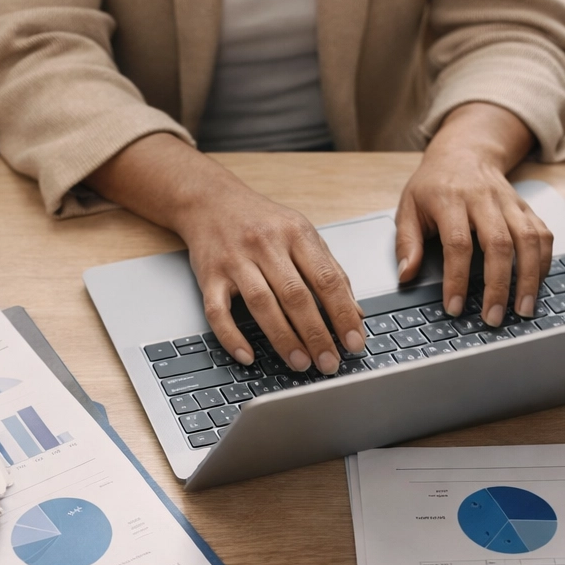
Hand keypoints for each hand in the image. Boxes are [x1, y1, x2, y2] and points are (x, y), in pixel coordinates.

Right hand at [87, 134, 364, 373]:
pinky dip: (232, 337)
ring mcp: (235, 261)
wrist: (210, 201)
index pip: (327, 278)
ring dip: (283, 338)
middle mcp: (265, 244)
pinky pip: (218, 312)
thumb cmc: (261, 221)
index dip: (343, 314)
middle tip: (329, 363)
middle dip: (316, 334)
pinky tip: (248, 356)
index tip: (354, 342)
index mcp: (296, 233)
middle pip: (296, 295)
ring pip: (262, 304)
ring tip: (300, 363)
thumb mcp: (301, 234)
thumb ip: (328, 271)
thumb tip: (355, 313)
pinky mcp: (209, 276)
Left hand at [397, 103, 550, 326]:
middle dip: (498, 286)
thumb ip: (407, 243)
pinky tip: (536, 285)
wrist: (465, 151)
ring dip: (528, 278)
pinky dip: (543, 262)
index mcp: (450, 200)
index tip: (454, 307)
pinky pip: (542, 234)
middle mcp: (483, 199)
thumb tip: (406, 276)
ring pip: (527, 239)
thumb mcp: (408, 208)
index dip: (457, 279)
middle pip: (498, 244)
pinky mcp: (525, 207)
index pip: (457, 244)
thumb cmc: (433, 185)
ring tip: (523, 309)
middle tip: (493, 318)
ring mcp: (509, 202)